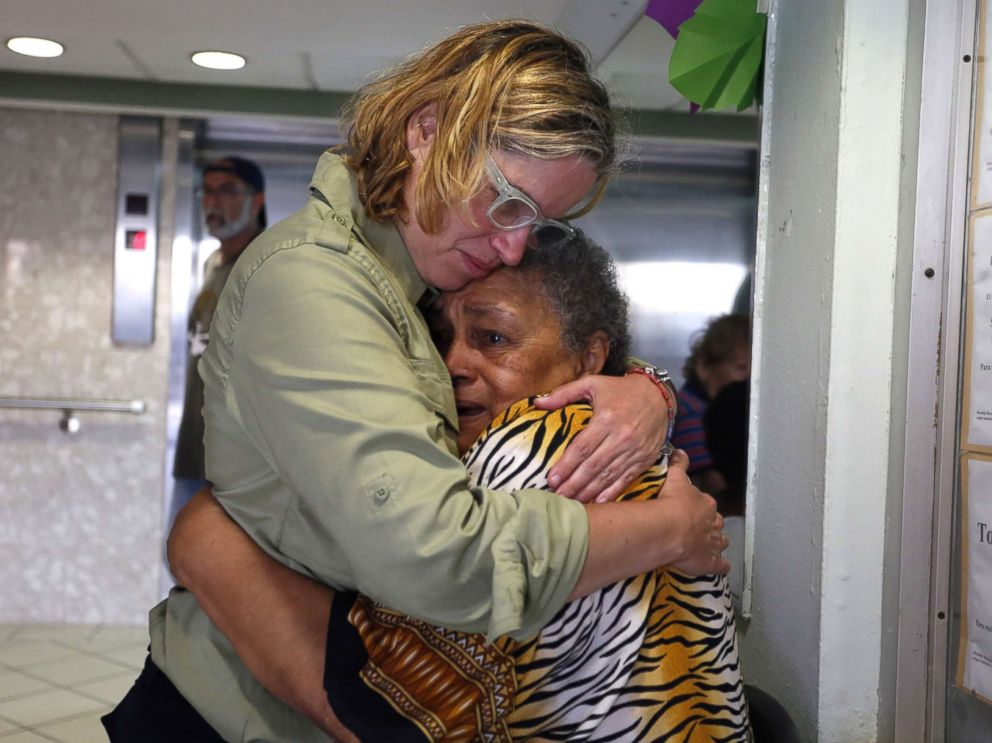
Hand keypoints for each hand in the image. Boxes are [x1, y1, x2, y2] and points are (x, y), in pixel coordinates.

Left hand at [535, 373, 669, 502]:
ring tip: (572, 502)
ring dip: (589, 491)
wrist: (658, 395)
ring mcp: (635, 450)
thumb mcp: (592, 384)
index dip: (566, 465)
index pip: (582, 447)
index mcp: (606, 418)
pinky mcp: (645, 459)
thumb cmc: (620, 390)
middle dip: (573, 483)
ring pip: (608, 475)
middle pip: (593, 466)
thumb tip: (538, 403)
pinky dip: (612, 492)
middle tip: (558, 496)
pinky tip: (598, 502)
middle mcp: (621, 436)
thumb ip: (564, 393)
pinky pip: (626, 479)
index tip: (552, 479)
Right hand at [661, 450, 730, 575]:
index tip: (693, 508)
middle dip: (712, 525)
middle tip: (701, 528)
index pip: (707, 504)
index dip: (701, 507)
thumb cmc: (672, 502)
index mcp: (706, 504)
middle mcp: (713, 524)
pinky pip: (720, 565)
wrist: (670, 528)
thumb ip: (679, 465)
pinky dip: (722, 566)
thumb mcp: (675, 478)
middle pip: (717, 524)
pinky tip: (722, 567)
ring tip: (711, 546)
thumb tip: (681, 452)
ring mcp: (713, 544)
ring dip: (718, 544)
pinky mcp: (709, 562)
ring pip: (721, 543)